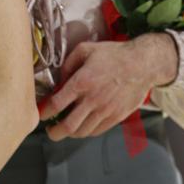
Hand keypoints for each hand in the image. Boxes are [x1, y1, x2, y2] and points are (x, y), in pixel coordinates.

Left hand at [37, 34, 177, 140]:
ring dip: (70, 133)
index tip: (41, 114)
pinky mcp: (116, 117)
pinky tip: (83, 125)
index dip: (45, 112)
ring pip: (82, 132)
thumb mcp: (86, 49)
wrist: (142, 64)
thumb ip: (68, 64)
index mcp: (82, 82)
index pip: (57, 104)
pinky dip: (86, 132)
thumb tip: (59, 80)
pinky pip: (97, 131)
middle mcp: (93, 100)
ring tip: (65, 128)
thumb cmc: (114, 55)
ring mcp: (105, 111)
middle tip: (50, 130)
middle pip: (68, 126)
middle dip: (54, 132)